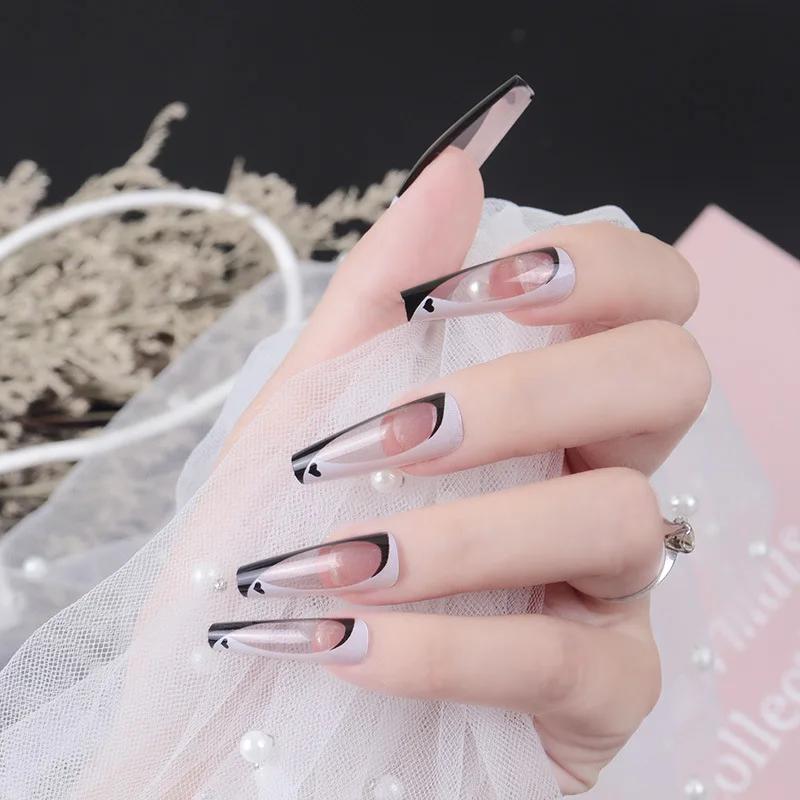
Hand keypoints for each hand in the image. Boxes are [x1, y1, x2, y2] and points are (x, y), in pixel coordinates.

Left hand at [222, 149, 708, 793]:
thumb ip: (381, 300)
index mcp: (543, 403)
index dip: (588, 268)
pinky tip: (352, 642)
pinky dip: (448, 646)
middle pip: (665, 380)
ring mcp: (610, 588)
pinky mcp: (601, 694)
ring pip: (622, 519)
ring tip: (349, 557)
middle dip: (535, 392)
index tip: (468, 287)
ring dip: (467, 533)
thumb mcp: (308, 415)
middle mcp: (596, 478)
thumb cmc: (287, 549)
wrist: (251, 710)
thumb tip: (452, 172)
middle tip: (409, 431)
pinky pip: (567, 656)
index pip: (643, 295)